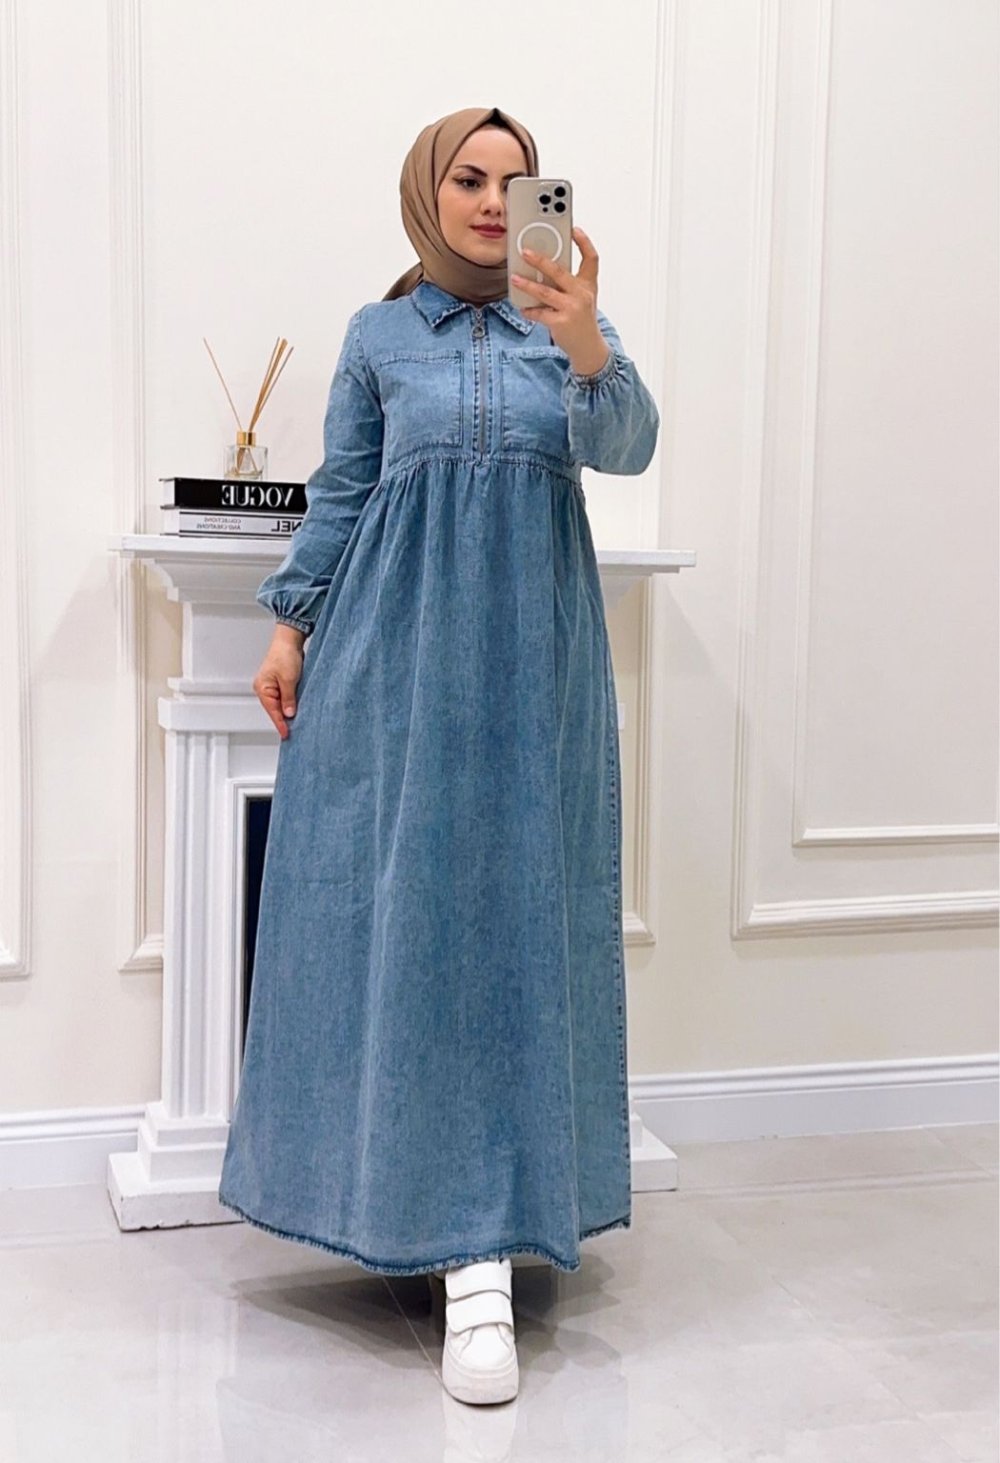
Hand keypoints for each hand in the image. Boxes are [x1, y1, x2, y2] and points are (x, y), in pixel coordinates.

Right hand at [254, 634, 303, 739]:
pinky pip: (285, 697)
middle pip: (275, 709)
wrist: (290, 639)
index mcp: (262, 688)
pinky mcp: (280, 682)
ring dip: (288, 711)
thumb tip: (289, 713)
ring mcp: (272, 685)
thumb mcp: (288, 679)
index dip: (280, 724)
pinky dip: (290, 703)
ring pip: (280, 704)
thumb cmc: (285, 654)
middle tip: (294, 731)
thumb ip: (288, 698)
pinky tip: (296, 709)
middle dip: (284, 719)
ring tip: (296, 722)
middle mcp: (265, 688)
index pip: (272, 711)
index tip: (287, 734)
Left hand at [510, 225, 609, 372]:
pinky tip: (522, 307)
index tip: (574, 229)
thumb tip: (544, 268)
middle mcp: (581, 294)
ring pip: (545, 292)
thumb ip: (569, 283)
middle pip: (559, 271)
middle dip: (540, 260)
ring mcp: (572, 308)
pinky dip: (529, 310)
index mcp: (588, 285)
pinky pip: (540, 313)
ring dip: (527, 285)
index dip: (584, 242)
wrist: (588, 347)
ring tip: (515, 279)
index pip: (591, 259)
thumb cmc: (582, 320)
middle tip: (525, 252)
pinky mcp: (561, 322)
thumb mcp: (583, 298)